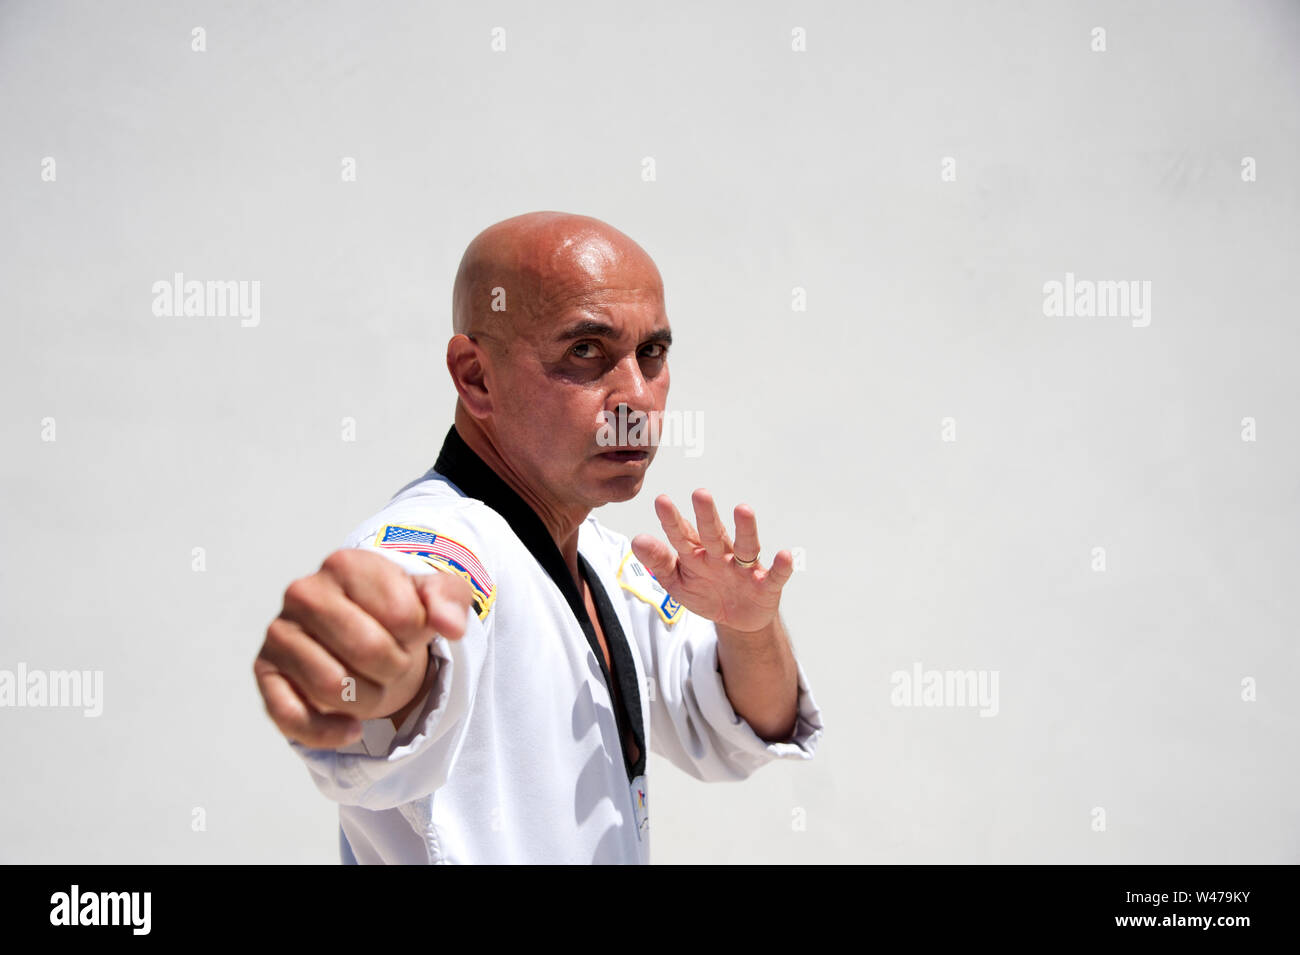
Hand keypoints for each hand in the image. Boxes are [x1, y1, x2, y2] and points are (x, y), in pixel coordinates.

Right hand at [253, 548, 474, 748]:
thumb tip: (452, 627)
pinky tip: (351, 729)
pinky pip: (291, 717)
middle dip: (397, 669)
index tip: (413, 632)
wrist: (362, 628)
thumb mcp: (432, 595)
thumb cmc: (397, 610)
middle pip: (368, 652)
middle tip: (397, 664)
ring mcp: (280, 633)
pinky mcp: (265, 673)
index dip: (420, 635)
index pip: (403, 616)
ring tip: (374, 686)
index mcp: (345, 564)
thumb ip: (449, 600)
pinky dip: (328, 732)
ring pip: (333, 688)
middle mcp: (304, 593)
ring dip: (369, 701)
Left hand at [630, 488, 793, 633]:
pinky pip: (774, 575)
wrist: (737, 619)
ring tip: (743, 509)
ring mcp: (745, 568)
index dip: (672, 520)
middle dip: (707, 515)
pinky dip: (781, 567)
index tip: (660, 501)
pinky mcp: (766, 585)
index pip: (682, 535)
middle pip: (713, 533)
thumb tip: (636, 540)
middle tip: (700, 494)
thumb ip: (659, 562)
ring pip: (746, 546)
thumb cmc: (705, 592)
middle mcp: (721, 554)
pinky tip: (785, 555)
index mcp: (697, 553)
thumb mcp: (677, 582)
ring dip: (745, 528)